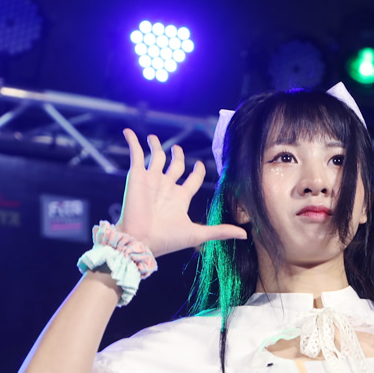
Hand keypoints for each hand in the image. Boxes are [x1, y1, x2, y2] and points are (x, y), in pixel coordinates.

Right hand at [115, 129, 246, 257]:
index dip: (198, 171)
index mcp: (180, 198)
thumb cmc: (167, 240)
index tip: (201, 164)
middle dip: (177, 155)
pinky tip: (128, 132)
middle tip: (177, 148)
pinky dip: (132, 142)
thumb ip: (220, 231)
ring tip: (152, 137)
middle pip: (174, 165)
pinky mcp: (136, 176)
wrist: (141, 240)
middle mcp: (166, 187)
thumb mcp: (197, 234)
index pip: (192, 180)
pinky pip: (135, 154)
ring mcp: (151, 180)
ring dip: (155, 146)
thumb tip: (244, 235)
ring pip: (155, 157)